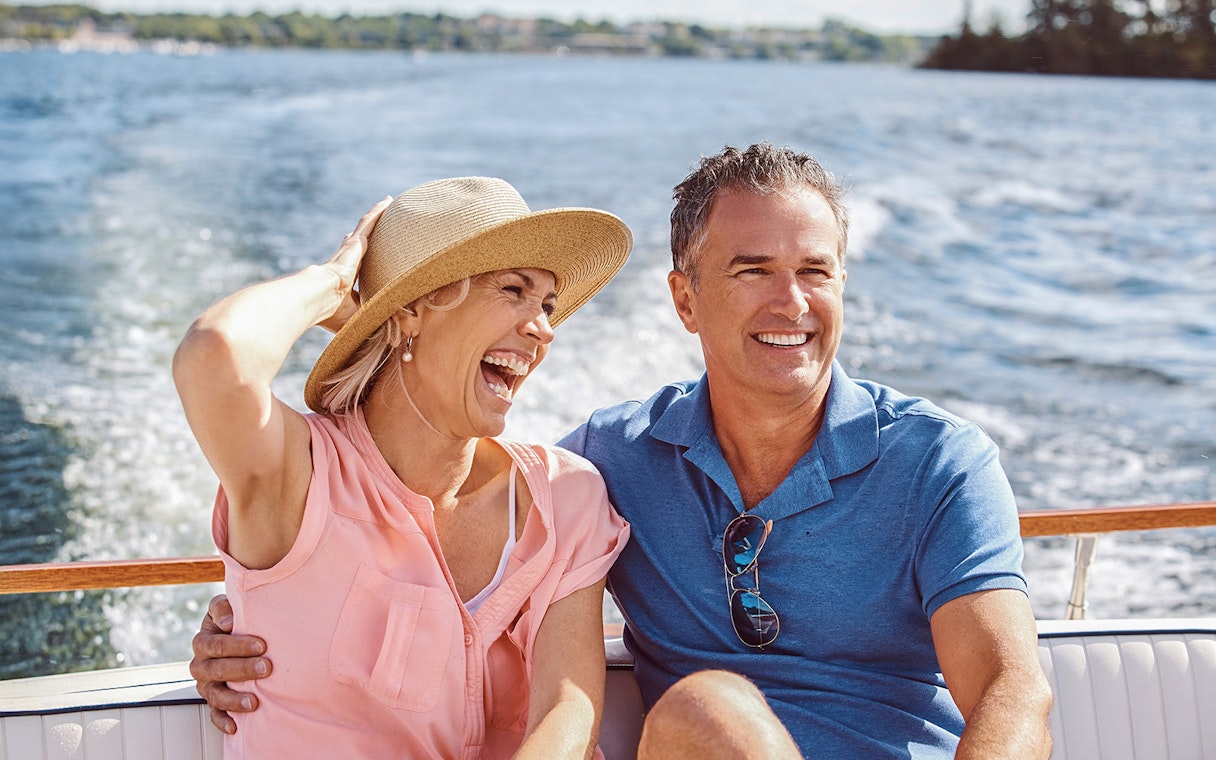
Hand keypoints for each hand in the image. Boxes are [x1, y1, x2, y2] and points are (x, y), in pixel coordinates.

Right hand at [190, 594, 272, 734]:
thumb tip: (228, 620)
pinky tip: (235, 726)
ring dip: (233, 699)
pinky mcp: (213, 700)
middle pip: (218, 670)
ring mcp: (206, 685)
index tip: (262, 645)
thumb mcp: (225, 607)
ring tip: (254, 702)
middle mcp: (200, 665)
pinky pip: (214, 714)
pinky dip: (222, 721)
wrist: (235, 634)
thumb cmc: (233, 619)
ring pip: (215, 695)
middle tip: (267, 668)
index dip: (238, 646)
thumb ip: (223, 607)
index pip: (216, 645)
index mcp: (202, 642)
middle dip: (243, 670)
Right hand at [317, 196, 393, 333]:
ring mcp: (350, 250)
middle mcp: (347, 262)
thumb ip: (376, 324)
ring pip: (367, 228)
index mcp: (344, 280)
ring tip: (388, 204)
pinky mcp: (355, 242)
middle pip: (361, 243)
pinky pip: (370, 222)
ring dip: (377, 218)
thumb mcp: (360, 318)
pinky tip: (388, 201)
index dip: (359, 262)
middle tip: (376, 225)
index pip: (356, 269)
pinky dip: (378, 212)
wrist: (319, 298)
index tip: (359, 257)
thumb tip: (398, 342)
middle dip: (367, 234)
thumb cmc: (333, 314)